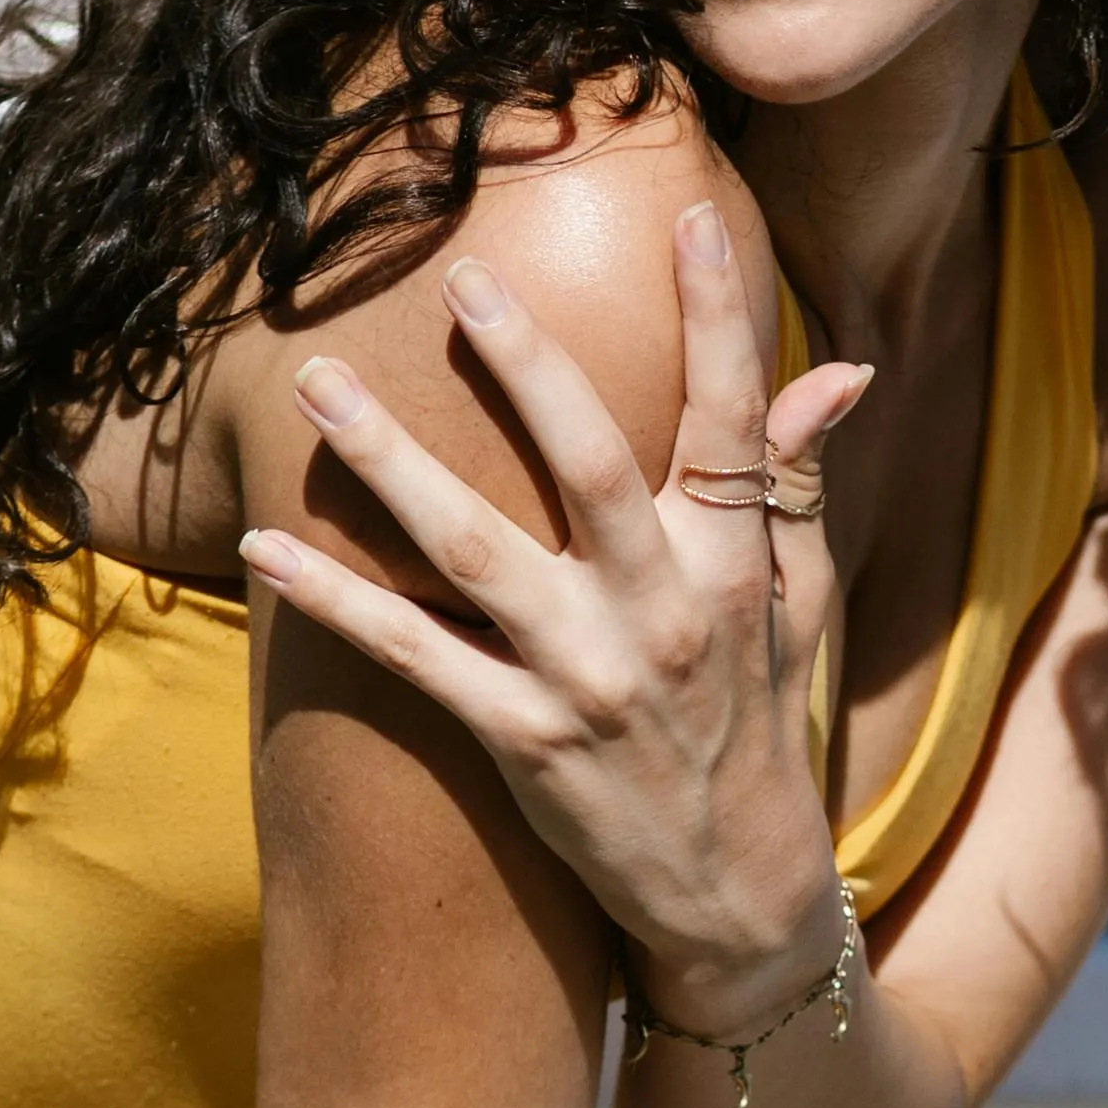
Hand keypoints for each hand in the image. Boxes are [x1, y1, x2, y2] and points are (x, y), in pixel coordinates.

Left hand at [240, 202, 866, 1027]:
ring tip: (321, 387)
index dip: (720, 318)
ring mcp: (588, 678)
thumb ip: (794, 482)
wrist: (736, 892)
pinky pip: (415, 657)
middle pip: (588, 462)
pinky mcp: (522, 741)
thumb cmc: (759, 726)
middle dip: (524, 364)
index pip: (733, 420)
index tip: (696, 215)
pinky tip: (268, 547)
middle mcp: (663, 612)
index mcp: (735, 564)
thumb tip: (840, 370)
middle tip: (460, 275)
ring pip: (476, 548)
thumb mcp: (799, 604)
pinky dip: (337, 603)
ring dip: (391, 463)